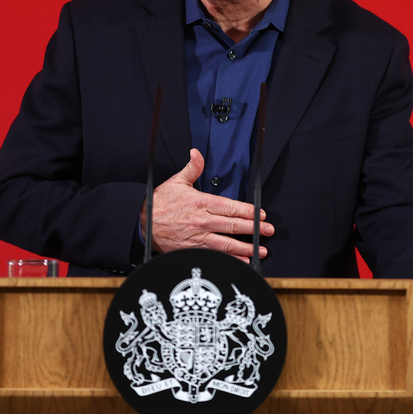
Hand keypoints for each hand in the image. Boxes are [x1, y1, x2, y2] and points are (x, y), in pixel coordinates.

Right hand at [142, 149, 273, 263]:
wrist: (143, 223)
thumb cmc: (160, 203)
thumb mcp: (176, 181)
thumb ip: (192, 168)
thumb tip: (197, 153)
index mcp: (201, 202)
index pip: (231, 207)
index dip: (248, 211)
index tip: (260, 214)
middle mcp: (202, 220)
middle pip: (233, 225)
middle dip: (254, 228)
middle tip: (268, 230)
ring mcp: (198, 237)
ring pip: (227, 243)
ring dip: (246, 247)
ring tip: (260, 249)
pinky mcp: (193, 249)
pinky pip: (216, 254)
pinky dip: (230, 258)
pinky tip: (242, 260)